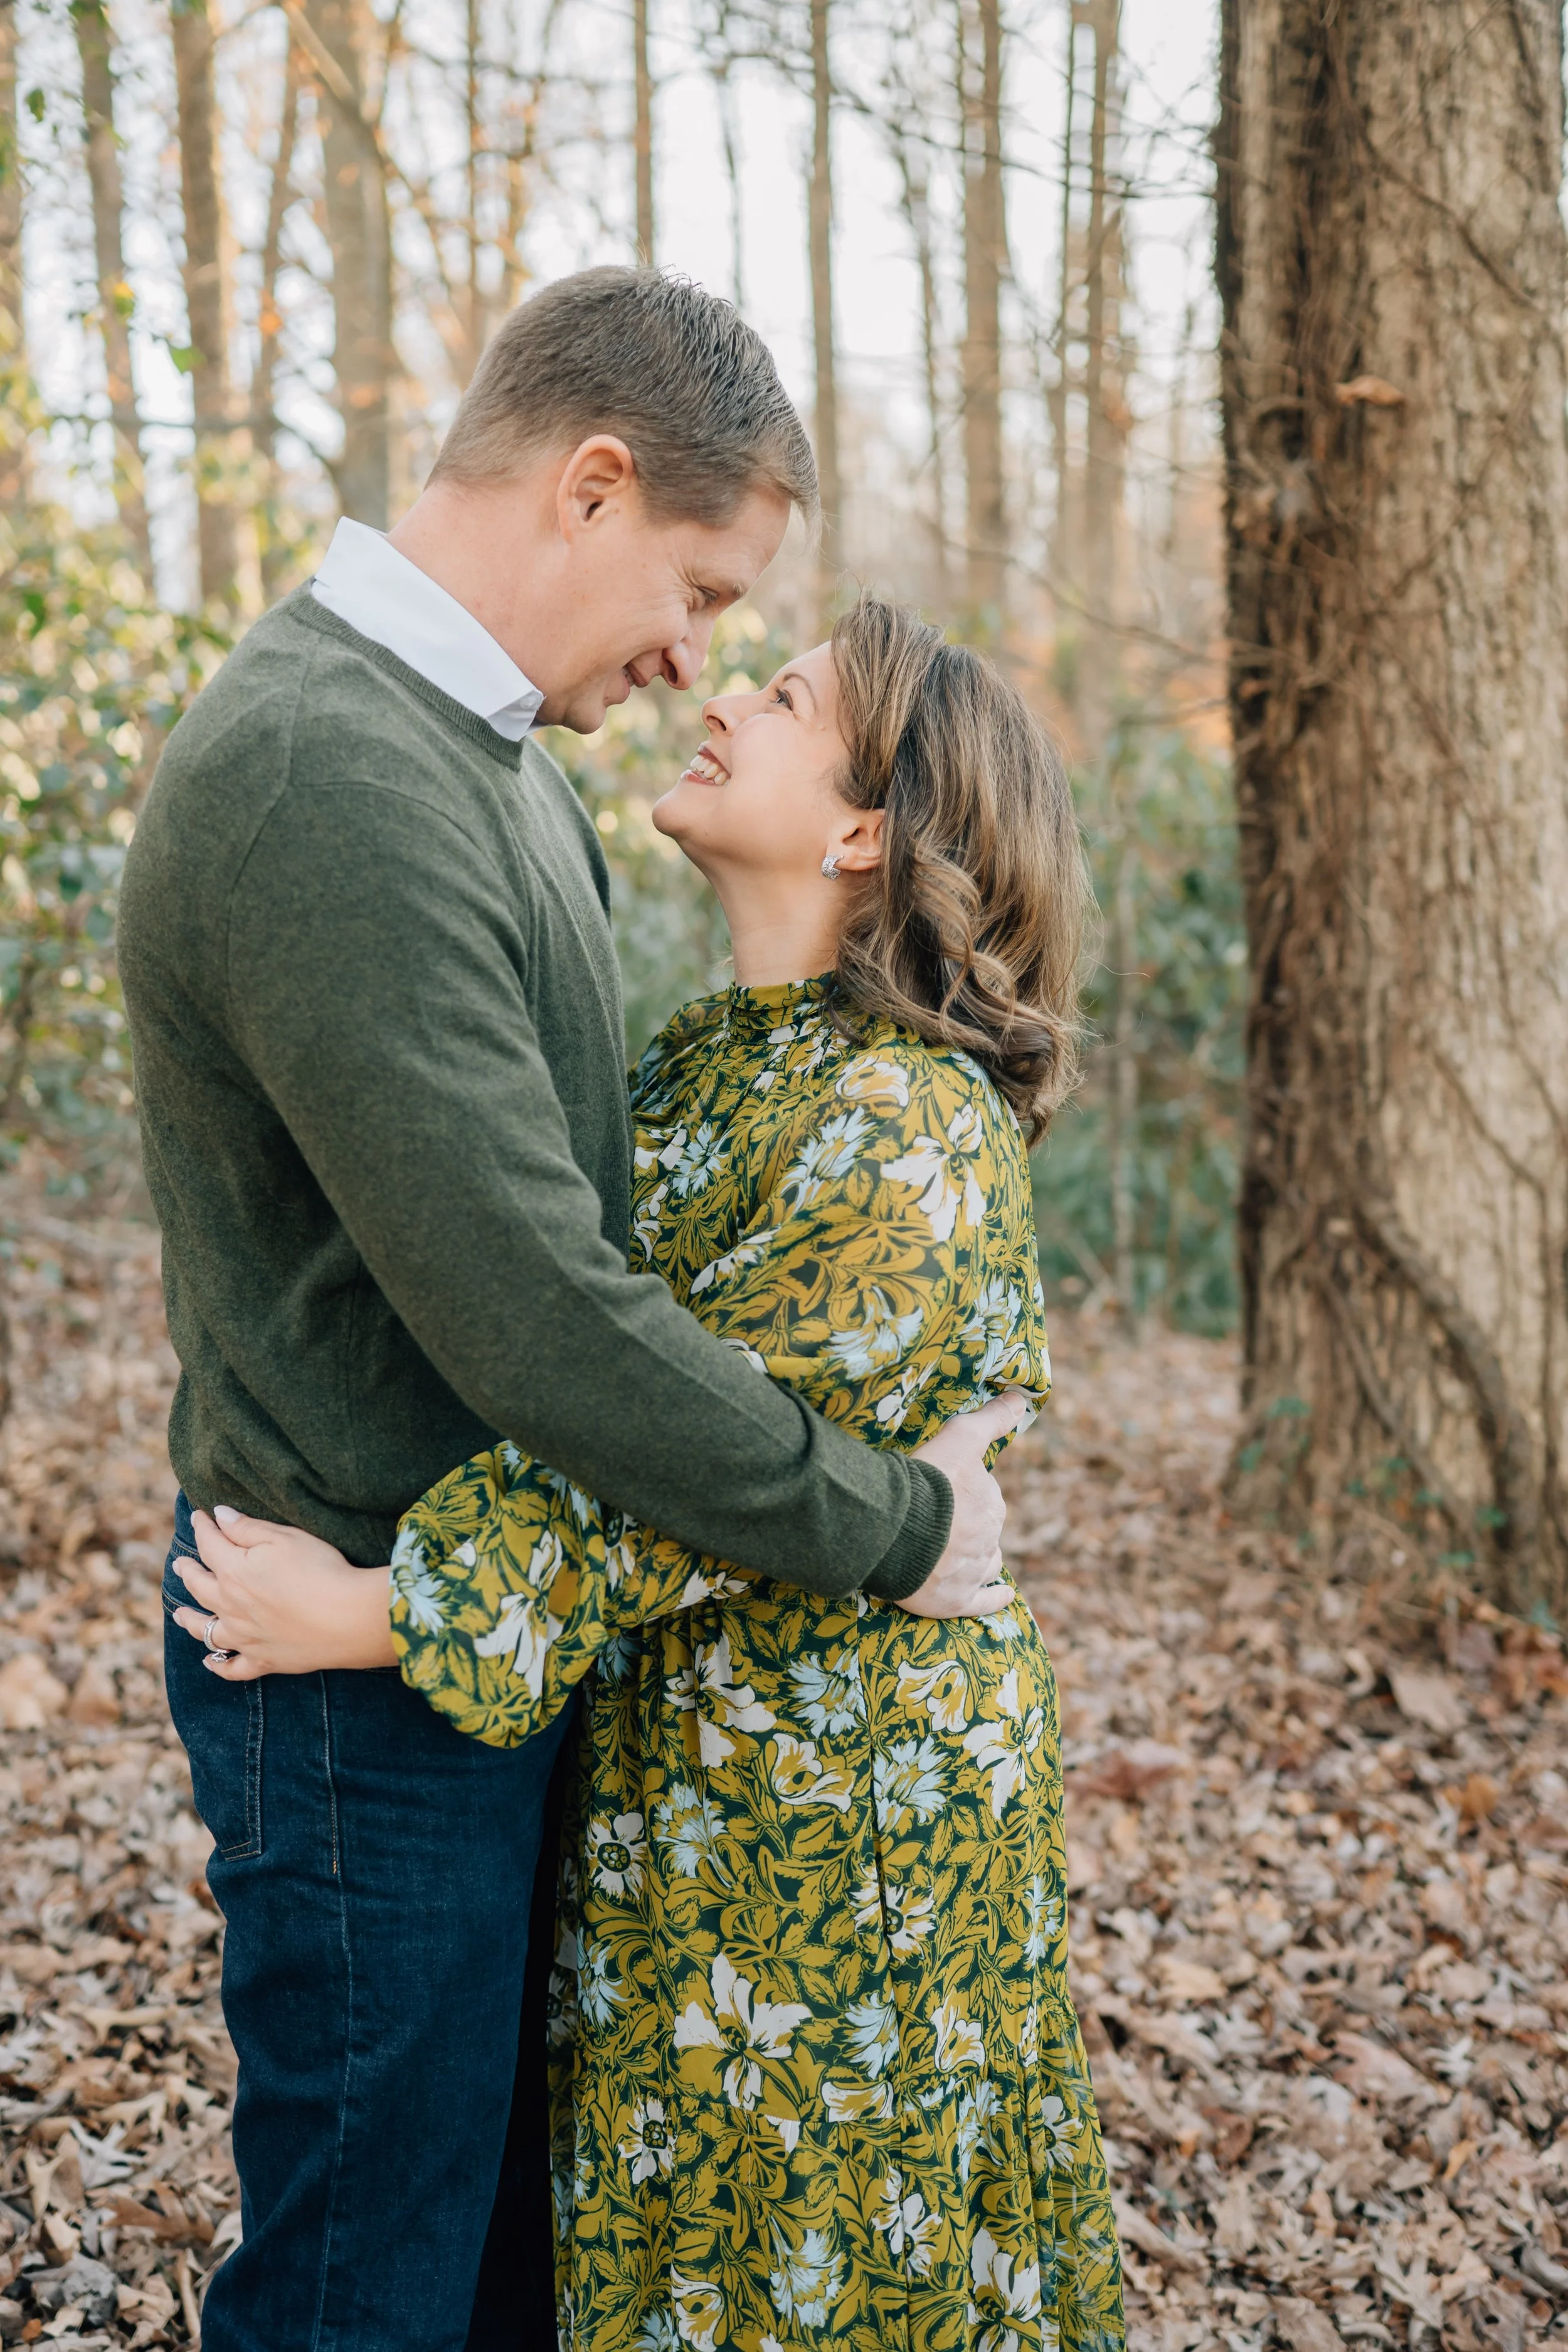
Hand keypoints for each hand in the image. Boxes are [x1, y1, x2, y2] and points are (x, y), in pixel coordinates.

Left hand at [171, 1506, 397, 1680]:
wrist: (346, 1618)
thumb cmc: (319, 1570)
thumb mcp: (285, 1538)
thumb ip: (247, 1528)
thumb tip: (219, 1515)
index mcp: (234, 1571)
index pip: (209, 1544)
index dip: (202, 1528)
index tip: (198, 1517)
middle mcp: (230, 1606)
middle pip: (199, 1586)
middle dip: (187, 1571)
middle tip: (180, 1564)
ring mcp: (244, 1637)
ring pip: (205, 1630)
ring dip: (189, 1619)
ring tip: (179, 1613)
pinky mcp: (263, 1660)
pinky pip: (232, 1667)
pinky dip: (217, 1666)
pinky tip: (209, 1662)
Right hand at [901, 1390, 1035, 1618]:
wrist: (892, 1527)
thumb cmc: (926, 1480)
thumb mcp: (961, 1438)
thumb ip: (991, 1420)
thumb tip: (1021, 1400)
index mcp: (992, 1505)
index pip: (984, 1501)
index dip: (964, 1497)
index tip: (945, 1494)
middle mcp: (989, 1539)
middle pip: (984, 1533)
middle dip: (969, 1527)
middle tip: (941, 1523)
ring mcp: (973, 1572)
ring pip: (985, 1564)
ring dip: (979, 1558)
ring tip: (960, 1554)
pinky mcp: (955, 1601)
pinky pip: (984, 1603)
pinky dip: (995, 1599)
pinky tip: (1004, 1596)